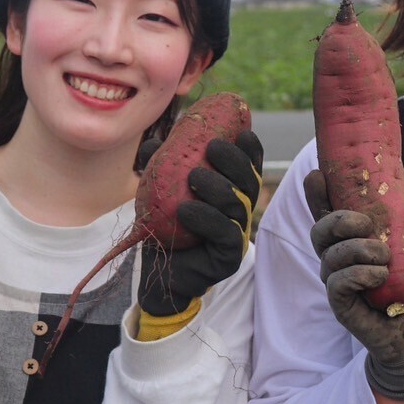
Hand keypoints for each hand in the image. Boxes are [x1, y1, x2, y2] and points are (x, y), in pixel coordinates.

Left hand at [138, 130, 262, 315]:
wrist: (159, 271)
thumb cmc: (165, 225)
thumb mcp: (160, 190)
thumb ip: (159, 165)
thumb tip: (152, 142)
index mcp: (232, 190)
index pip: (249, 165)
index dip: (250, 148)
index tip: (241, 132)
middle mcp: (240, 210)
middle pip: (249, 181)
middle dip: (235, 160)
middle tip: (213, 147)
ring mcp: (238, 234)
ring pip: (238, 204)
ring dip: (218, 187)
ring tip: (194, 176)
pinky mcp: (229, 257)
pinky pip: (225, 234)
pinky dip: (207, 219)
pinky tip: (186, 210)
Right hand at [304, 170, 403, 401]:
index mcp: (355, 246)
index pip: (329, 216)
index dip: (318, 195)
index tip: (318, 174)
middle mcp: (341, 264)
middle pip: (319, 232)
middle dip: (337, 219)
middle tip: (367, 223)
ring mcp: (340, 287)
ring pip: (328, 257)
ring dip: (356, 249)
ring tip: (385, 257)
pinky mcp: (344, 309)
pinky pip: (336, 284)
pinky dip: (356, 274)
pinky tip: (379, 275)